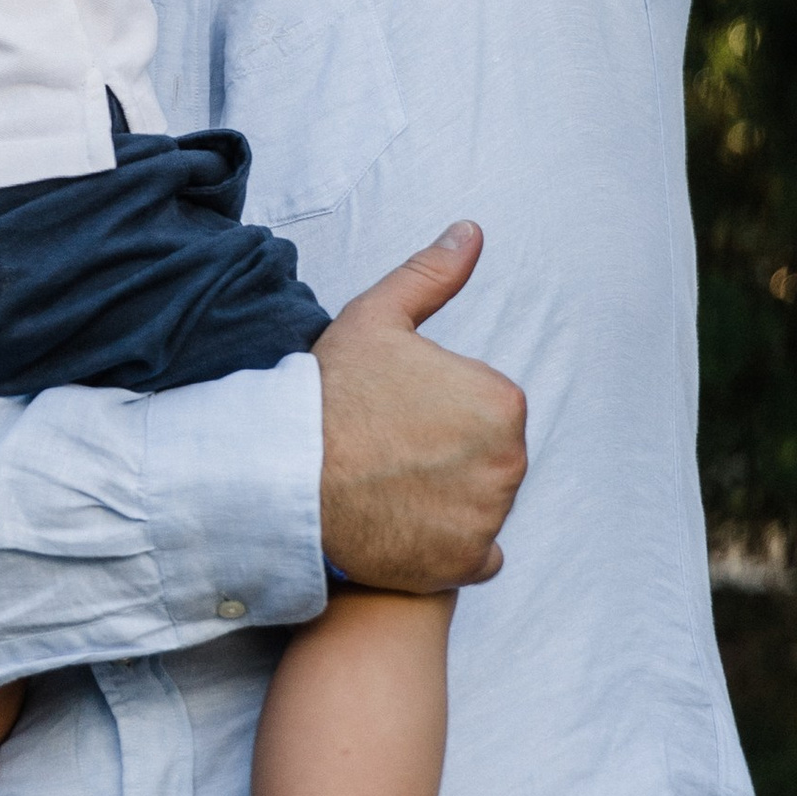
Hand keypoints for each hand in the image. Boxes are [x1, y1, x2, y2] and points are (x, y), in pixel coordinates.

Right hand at [314, 223, 526, 592]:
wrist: (287, 478)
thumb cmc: (330, 394)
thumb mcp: (377, 318)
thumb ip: (432, 275)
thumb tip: (471, 231)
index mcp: (502, 400)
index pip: (486, 406)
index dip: (440, 408)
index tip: (397, 413)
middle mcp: (509, 461)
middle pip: (489, 456)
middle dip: (450, 455)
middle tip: (389, 450)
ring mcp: (489, 517)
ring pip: (481, 504)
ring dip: (448, 501)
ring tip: (389, 488)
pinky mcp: (465, 564)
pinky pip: (477, 556)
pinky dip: (450, 548)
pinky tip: (406, 528)